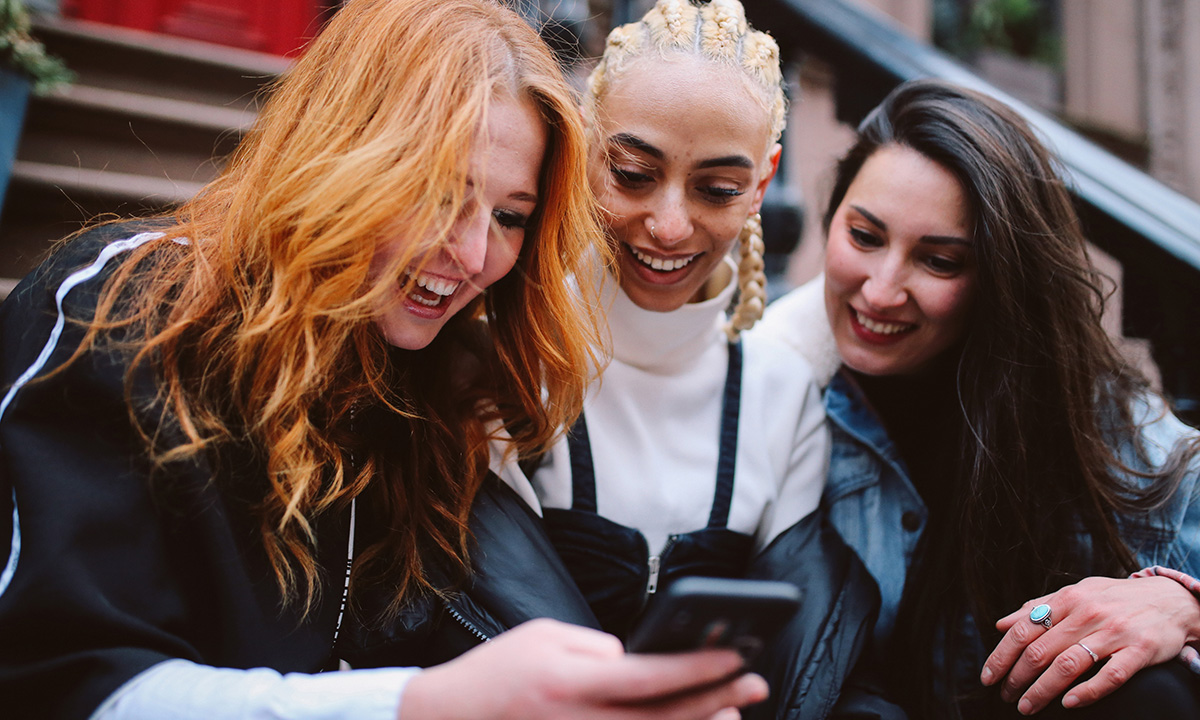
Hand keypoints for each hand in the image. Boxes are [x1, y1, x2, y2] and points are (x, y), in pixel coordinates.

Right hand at [399, 618, 768, 719]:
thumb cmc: (498, 671)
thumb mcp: (545, 638)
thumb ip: (598, 648)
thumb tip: (642, 661)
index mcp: (575, 683)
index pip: (653, 676)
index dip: (701, 666)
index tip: (739, 654)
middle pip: (667, 717)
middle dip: (719, 699)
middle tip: (757, 682)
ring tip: (736, 711)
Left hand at [980, 575, 1199, 714]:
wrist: (1172, 599)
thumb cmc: (1116, 598)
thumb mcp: (1077, 593)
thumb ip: (1040, 608)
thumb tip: (1002, 623)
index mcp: (1068, 599)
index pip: (1023, 630)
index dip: (1001, 656)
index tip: (988, 676)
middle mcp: (1088, 614)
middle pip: (1040, 651)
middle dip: (1017, 678)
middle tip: (1006, 696)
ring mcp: (1114, 633)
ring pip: (1068, 666)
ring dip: (1042, 690)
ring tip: (1026, 706)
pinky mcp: (1140, 651)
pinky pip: (1109, 676)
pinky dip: (1086, 692)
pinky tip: (1067, 704)